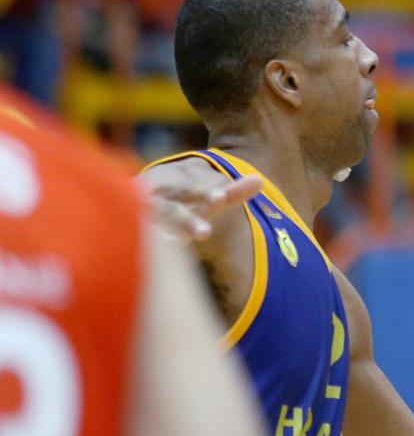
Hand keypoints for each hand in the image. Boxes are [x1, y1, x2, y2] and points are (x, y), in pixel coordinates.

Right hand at [140, 173, 262, 242]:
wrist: (130, 203)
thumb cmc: (178, 205)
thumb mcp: (204, 201)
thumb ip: (232, 194)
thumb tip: (260, 180)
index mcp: (174, 190)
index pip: (190, 191)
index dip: (204, 194)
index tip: (220, 198)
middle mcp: (155, 202)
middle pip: (173, 210)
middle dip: (188, 221)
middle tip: (206, 233)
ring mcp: (140, 219)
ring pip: (152, 226)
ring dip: (163, 234)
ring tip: (175, 244)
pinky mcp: (132, 235)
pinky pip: (136, 240)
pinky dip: (143, 245)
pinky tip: (154, 255)